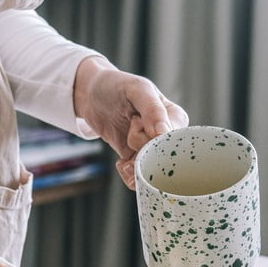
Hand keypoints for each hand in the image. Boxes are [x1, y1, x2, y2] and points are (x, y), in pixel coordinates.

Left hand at [73, 56, 188, 188]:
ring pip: (152, 172)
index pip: (174, 139)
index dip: (153, 137)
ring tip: (125, 156)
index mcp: (175, 118)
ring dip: (135, 167)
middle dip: (142, 151)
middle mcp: (168, 137)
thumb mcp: (137, 90)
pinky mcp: (137, 160)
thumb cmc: (117, 87)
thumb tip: (164, 133)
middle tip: (128, 134)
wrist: (92, 96)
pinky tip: (121, 163)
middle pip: (163, 158)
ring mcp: (152, 150)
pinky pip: (139, 179)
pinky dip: (128, 175)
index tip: (136, 121)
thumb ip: (152, 109)